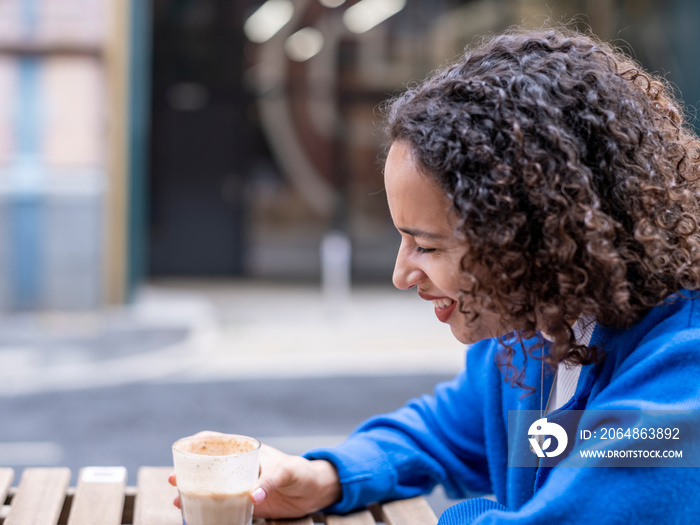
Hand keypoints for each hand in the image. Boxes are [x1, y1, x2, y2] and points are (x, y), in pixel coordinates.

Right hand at [168, 435, 341, 518]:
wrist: (314, 491)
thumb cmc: (301, 472)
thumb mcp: (286, 471)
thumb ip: (270, 480)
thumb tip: (253, 495)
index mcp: (246, 450)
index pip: (216, 440)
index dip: (197, 442)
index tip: (181, 448)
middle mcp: (238, 467)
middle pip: (207, 465)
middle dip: (187, 471)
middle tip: (174, 480)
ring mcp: (239, 485)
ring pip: (210, 486)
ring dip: (192, 492)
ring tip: (178, 500)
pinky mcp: (244, 503)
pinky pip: (221, 505)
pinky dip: (207, 509)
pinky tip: (194, 516)